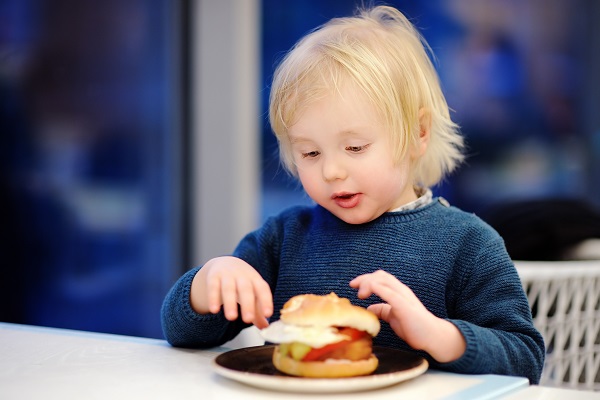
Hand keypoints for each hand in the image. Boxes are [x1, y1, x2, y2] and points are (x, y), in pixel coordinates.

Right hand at [190, 256, 272, 328]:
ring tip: (231, 317)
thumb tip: (265, 328)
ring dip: (230, 303)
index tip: (268, 314)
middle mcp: (242, 275)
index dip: (266, 301)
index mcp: (255, 279)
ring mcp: (227, 275)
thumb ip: (257, 311)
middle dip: (247, 304)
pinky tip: (214, 310)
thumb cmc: (242, 283)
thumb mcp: (252, 293)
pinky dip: (213, 298)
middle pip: (246, 289)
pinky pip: (213, 287)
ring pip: (229, 288)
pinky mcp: (213, 276)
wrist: (224, 263)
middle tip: (248, 320)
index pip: (262, 288)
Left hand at [349, 269, 464, 362]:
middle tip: (352, 285)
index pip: (381, 277)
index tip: (354, 285)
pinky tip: (368, 293)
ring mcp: (403, 297)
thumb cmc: (414, 327)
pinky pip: (389, 293)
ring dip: (368, 283)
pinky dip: (377, 289)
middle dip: (364, 278)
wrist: (433, 336)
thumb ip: (382, 310)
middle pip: (380, 276)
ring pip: (384, 281)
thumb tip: (369, 308)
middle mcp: (401, 290)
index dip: (366, 278)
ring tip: (360, 293)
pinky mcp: (404, 306)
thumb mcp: (394, 316)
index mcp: (398, 292)